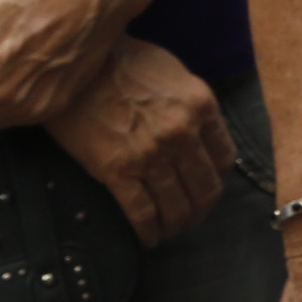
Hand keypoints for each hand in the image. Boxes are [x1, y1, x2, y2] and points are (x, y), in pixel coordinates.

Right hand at [43, 37, 235, 244]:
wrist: (75, 68)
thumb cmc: (123, 64)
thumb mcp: (174, 74)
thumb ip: (194, 106)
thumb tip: (203, 137)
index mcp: (200, 106)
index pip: (225, 158)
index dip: (219, 180)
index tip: (209, 187)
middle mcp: (181, 133)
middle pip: (205, 189)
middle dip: (201, 209)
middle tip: (192, 217)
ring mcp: (150, 154)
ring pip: (176, 206)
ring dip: (176, 224)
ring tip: (170, 229)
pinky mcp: (118, 171)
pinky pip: (142, 213)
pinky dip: (148, 231)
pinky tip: (148, 237)